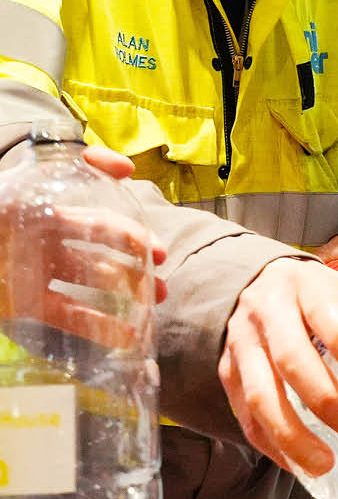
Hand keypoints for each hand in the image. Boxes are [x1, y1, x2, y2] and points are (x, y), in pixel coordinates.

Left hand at [0, 146, 165, 346]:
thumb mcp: (14, 187)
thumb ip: (63, 163)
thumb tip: (123, 166)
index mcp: (45, 210)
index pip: (98, 217)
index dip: (129, 230)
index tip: (154, 245)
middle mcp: (46, 240)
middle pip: (101, 252)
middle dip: (136, 263)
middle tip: (162, 277)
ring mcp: (38, 273)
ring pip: (92, 285)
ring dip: (126, 295)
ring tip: (154, 306)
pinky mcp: (27, 305)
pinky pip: (68, 315)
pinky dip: (98, 327)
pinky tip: (126, 335)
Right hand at [218, 258, 337, 475]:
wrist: (251, 285)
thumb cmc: (314, 296)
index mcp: (305, 285)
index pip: (323, 311)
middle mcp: (267, 312)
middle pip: (289, 358)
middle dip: (324, 397)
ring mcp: (242, 345)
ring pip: (260, 395)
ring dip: (292, 434)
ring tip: (324, 464)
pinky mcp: (227, 374)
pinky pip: (245, 416)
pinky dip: (271, 445)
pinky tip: (298, 466)